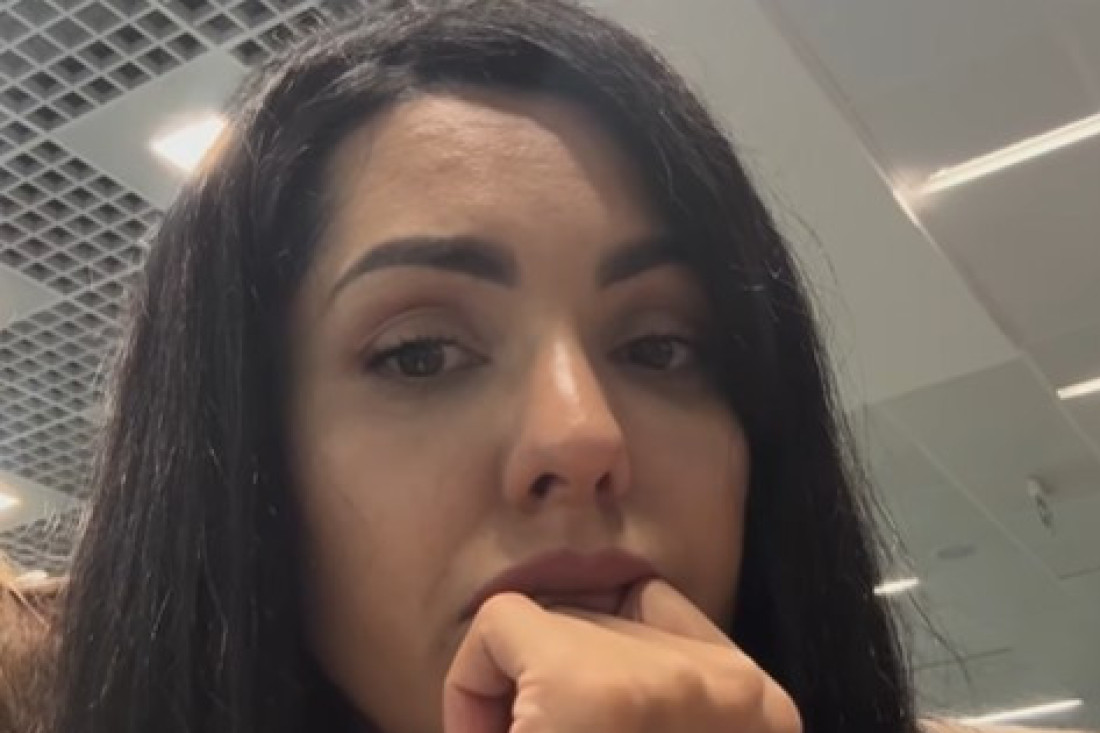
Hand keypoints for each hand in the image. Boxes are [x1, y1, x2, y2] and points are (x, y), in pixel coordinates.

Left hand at [443, 577, 801, 732]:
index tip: (578, 703)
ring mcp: (662, 682)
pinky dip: (471, 683)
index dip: (605, 647)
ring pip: (555, 615)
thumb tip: (621, 607)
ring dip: (517, 682)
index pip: (674, 608)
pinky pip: (499, 623)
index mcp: (765, 710)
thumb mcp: (670, 711)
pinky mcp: (588, 691)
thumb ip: (655, 678)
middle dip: (555, 672)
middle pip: (611, 613)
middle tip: (540, 729)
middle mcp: (734, 688)